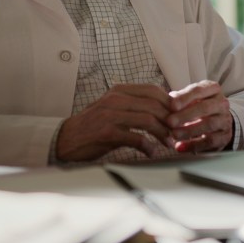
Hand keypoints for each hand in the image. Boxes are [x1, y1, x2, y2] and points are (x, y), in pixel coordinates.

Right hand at [55, 84, 171, 160]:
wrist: (66, 138)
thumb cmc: (93, 125)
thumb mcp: (112, 107)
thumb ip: (133, 104)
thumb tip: (161, 108)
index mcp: (119, 90)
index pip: (153, 90)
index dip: (170, 102)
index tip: (178, 115)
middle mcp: (115, 99)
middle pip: (154, 105)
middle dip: (170, 120)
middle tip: (177, 131)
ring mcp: (111, 115)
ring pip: (148, 119)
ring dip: (163, 133)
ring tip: (168, 143)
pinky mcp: (108, 133)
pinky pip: (136, 138)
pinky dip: (148, 146)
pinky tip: (152, 152)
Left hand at [166, 80, 233, 152]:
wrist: (218, 122)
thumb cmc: (198, 106)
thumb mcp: (190, 99)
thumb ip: (179, 99)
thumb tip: (167, 101)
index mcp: (213, 89)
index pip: (199, 90)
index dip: (185, 98)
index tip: (172, 106)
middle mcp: (222, 103)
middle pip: (205, 107)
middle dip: (186, 115)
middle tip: (170, 122)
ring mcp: (225, 120)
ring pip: (209, 124)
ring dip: (189, 130)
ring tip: (174, 135)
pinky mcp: (225, 136)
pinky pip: (210, 141)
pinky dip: (194, 145)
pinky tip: (180, 147)